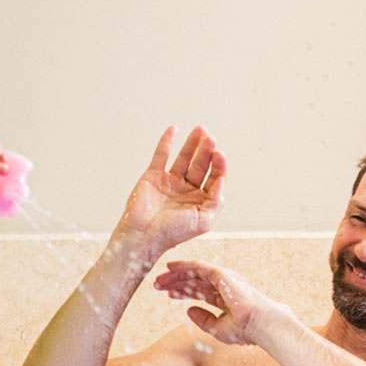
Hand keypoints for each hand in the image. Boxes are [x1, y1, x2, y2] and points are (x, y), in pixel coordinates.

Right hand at [115, 127, 226, 258]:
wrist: (143, 236)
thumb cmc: (173, 233)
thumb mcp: (203, 221)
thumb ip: (216, 201)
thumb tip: (222, 180)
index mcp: (200, 200)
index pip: (213, 177)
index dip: (218, 165)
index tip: (219, 154)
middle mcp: (186, 189)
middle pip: (200, 164)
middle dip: (206, 151)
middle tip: (210, 137)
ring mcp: (169, 181)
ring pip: (184, 157)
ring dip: (192, 143)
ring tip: (200, 129)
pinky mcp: (152, 176)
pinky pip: (161, 155)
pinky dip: (166, 142)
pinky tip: (174, 129)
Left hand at [154, 260, 285, 344]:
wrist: (259, 324)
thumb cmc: (244, 330)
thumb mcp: (218, 328)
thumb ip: (203, 320)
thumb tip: (189, 311)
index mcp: (226, 298)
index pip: (201, 292)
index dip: (184, 292)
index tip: (168, 294)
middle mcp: (224, 286)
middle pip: (195, 282)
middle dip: (176, 282)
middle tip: (157, 285)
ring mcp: (224, 279)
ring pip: (194, 273)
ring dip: (175, 275)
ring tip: (158, 279)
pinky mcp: (221, 274)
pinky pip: (198, 267)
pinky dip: (183, 265)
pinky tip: (170, 267)